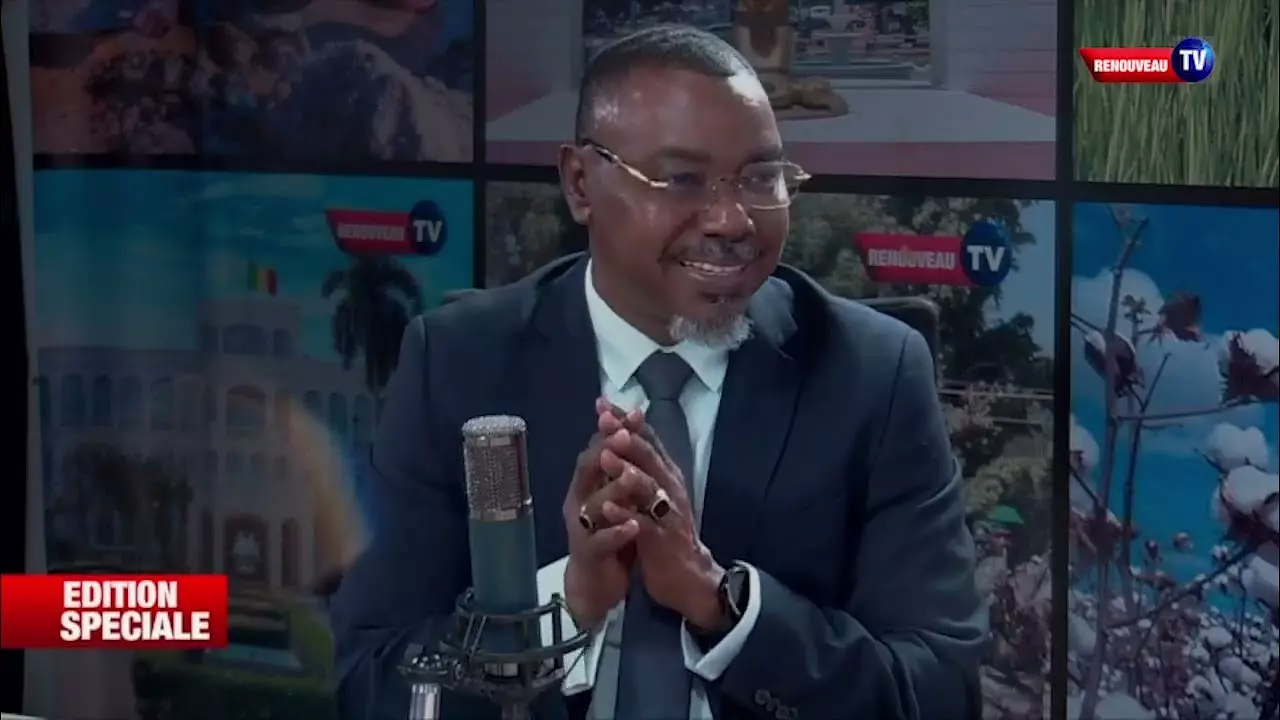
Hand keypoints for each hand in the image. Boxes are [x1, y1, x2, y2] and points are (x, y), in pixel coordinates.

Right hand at [561, 430, 657, 631]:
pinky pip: (600, 542)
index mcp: (587, 483)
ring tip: (633, 478)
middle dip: (606, 451)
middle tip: (624, 434)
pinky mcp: (588, 554)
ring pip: (594, 505)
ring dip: (613, 490)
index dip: (613, 429)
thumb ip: (620, 466)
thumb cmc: (607, 531)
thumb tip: (630, 426)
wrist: (595, 582)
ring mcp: (581, 527)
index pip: (598, 448)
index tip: (634, 411)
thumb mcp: (616, 496)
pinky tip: (633, 526)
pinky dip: (616, 533)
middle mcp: (579, 500)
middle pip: (588, 470)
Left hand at [597, 404, 726, 630]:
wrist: (690, 576)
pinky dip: (624, 515)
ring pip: (649, 488)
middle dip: (627, 438)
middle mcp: (670, 488)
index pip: (647, 440)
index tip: (602, 404)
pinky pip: (643, 525)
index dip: (625, 421)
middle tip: (606, 421)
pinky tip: (606, 507)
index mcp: (667, 474)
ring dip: (627, 471)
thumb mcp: (657, 493)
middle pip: (650, 457)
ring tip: (606, 457)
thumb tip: (624, 431)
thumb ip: (644, 465)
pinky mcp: (661, 541)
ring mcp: (668, 514)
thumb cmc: (667, 530)